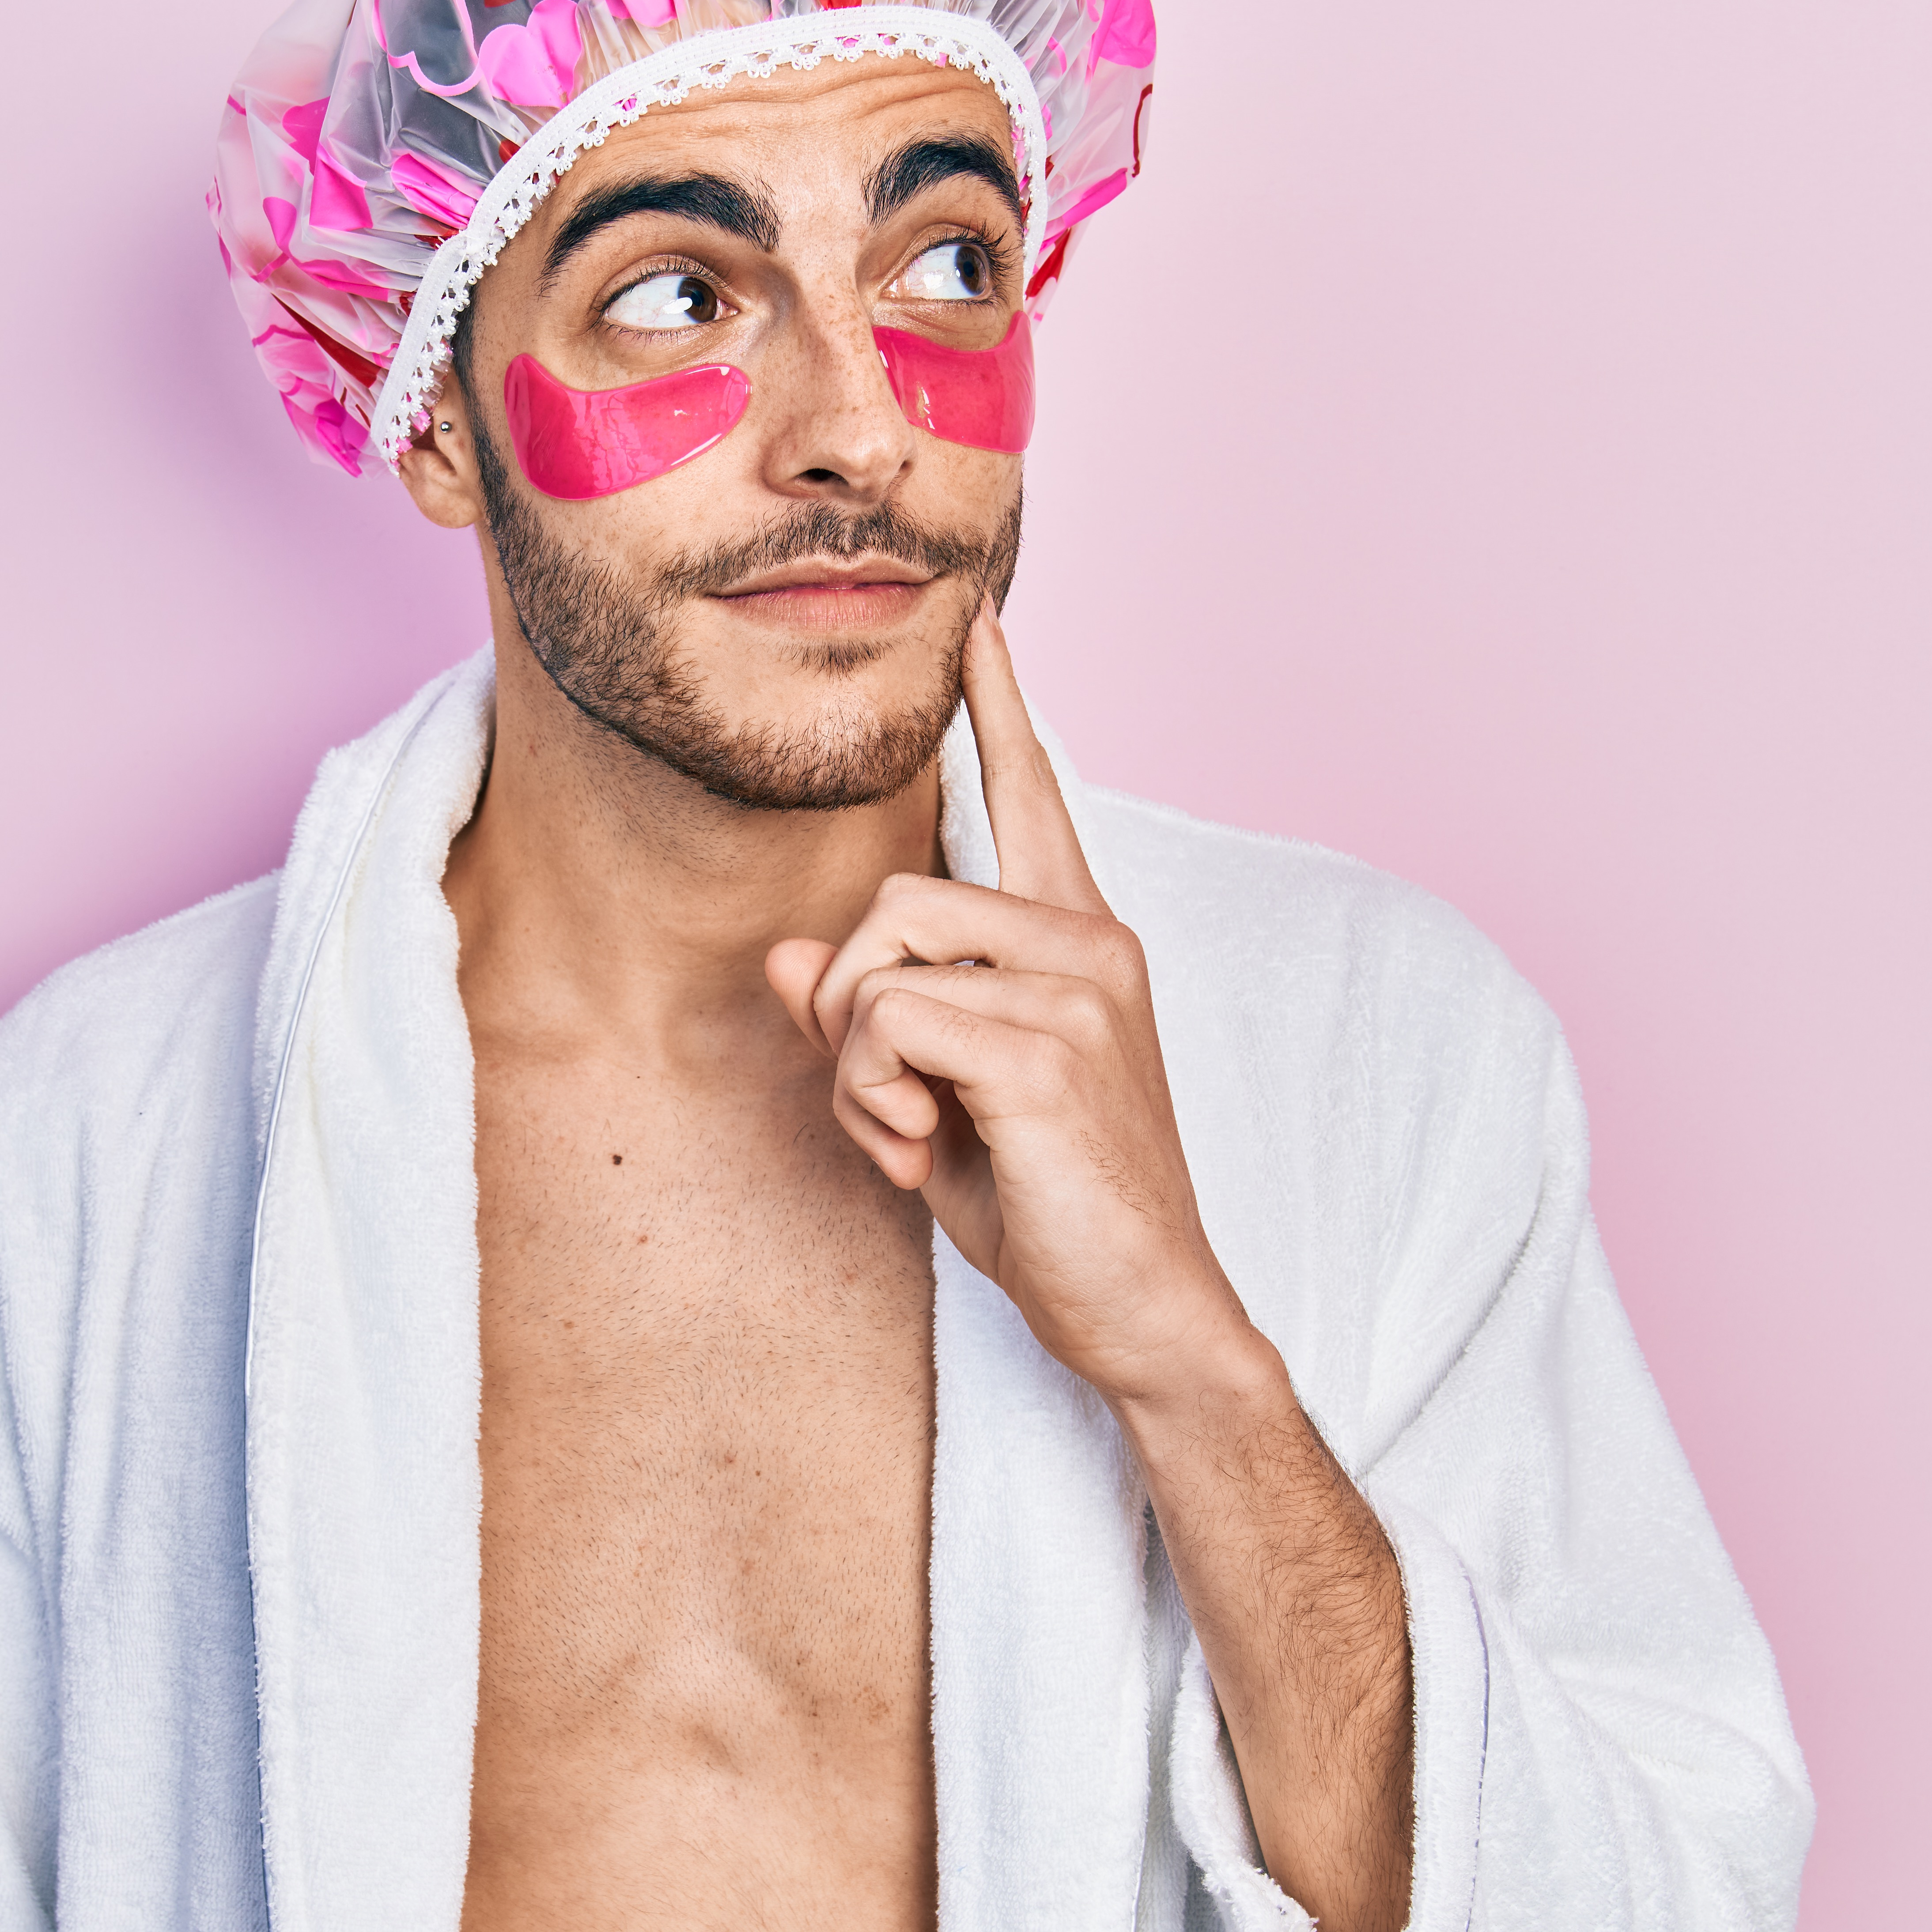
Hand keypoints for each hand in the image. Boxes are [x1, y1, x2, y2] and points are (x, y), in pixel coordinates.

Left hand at [763, 605, 1270, 1415]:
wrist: (1144, 1309)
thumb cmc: (1051, 1207)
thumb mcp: (937, 1103)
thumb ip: (868, 1020)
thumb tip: (787, 956)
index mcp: (1079, 940)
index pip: (1033, 796)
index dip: (1000, 707)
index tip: (981, 621)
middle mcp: (1088, 940)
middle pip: (894, 895)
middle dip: (848, 1005)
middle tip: (885, 1105)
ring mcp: (1077, 985)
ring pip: (879, 962)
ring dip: (858, 1065)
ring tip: (913, 1137)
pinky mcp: (1047, 1045)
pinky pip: (887, 1024)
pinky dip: (872, 1100)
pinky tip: (921, 1152)